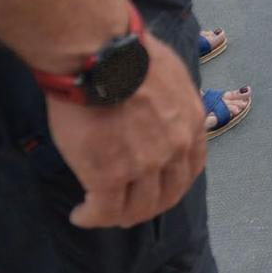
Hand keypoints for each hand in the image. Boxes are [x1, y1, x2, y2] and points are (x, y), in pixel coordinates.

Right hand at [45, 28, 206, 228]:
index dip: (171, 185)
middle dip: (146, 207)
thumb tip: (158, 111)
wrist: (100, 55)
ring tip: (99, 212)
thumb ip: (170, 103)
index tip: (154, 188)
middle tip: (125, 208)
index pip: (190, 168)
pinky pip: (103, 211)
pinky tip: (80, 215)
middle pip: (166, 195)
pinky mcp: (108, 176)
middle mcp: (174, 149)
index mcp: (191, 123)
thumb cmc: (128, 55)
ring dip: (118, 216)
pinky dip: (91, 218)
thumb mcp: (170, 76)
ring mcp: (144, 165)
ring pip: (136, 209)